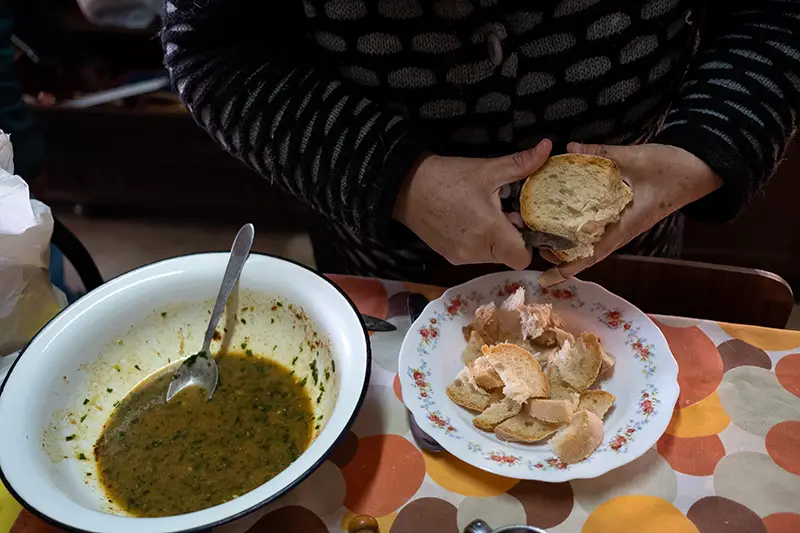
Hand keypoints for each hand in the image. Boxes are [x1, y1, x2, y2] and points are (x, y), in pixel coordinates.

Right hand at [394, 140, 552, 269]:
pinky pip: (475, 256)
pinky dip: (478, 243)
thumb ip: (522, 163)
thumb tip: (548, 147)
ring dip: (495, 240)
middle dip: (512, 238)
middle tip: (504, 212)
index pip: (523, 258)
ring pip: (492, 257)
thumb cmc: (448, 177)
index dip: (529, 243)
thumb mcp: (487, 169)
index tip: (524, 222)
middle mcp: (476, 251)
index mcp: (490, 231)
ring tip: (484, 214)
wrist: (406, 187)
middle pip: (508, 256)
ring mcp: (461, 257)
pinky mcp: (449, 256)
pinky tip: (468, 221)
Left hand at [540, 142, 722, 284]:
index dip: (569, 266)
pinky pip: (598, 224)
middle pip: (586, 250)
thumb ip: (603, 153)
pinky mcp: (624, 213)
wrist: (698, 168)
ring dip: (568, 240)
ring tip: (542, 234)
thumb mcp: (636, 158)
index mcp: (625, 225)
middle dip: (560, 253)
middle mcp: (621, 229)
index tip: (547, 276)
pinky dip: (580, 224)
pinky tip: (564, 215)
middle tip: (533, 246)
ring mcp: (623, 223)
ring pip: (590, 239)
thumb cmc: (672, 168)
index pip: (593, 253)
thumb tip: (570, 148)